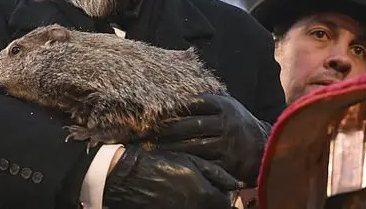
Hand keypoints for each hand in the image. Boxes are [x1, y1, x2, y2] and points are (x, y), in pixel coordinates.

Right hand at [103, 145, 241, 208]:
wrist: (129, 176)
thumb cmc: (160, 163)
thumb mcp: (190, 161)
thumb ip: (216, 173)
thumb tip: (236, 184)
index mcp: (205, 193)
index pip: (224, 203)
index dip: (223, 198)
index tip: (218, 192)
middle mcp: (196, 208)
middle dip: (213, 203)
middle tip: (204, 194)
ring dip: (200, 205)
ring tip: (189, 196)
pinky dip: (186, 208)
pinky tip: (178, 201)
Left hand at [153, 93, 271, 185]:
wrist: (264, 145)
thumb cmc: (236, 122)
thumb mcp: (226, 104)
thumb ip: (206, 96)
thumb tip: (181, 75)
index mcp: (223, 106)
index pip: (194, 103)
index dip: (174, 106)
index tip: (155, 109)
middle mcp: (225, 123)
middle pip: (190, 125)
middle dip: (166, 129)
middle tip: (147, 131)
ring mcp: (227, 144)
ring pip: (193, 145)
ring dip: (171, 147)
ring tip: (153, 146)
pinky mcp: (228, 162)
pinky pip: (203, 161)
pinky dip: (186, 161)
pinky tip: (172, 160)